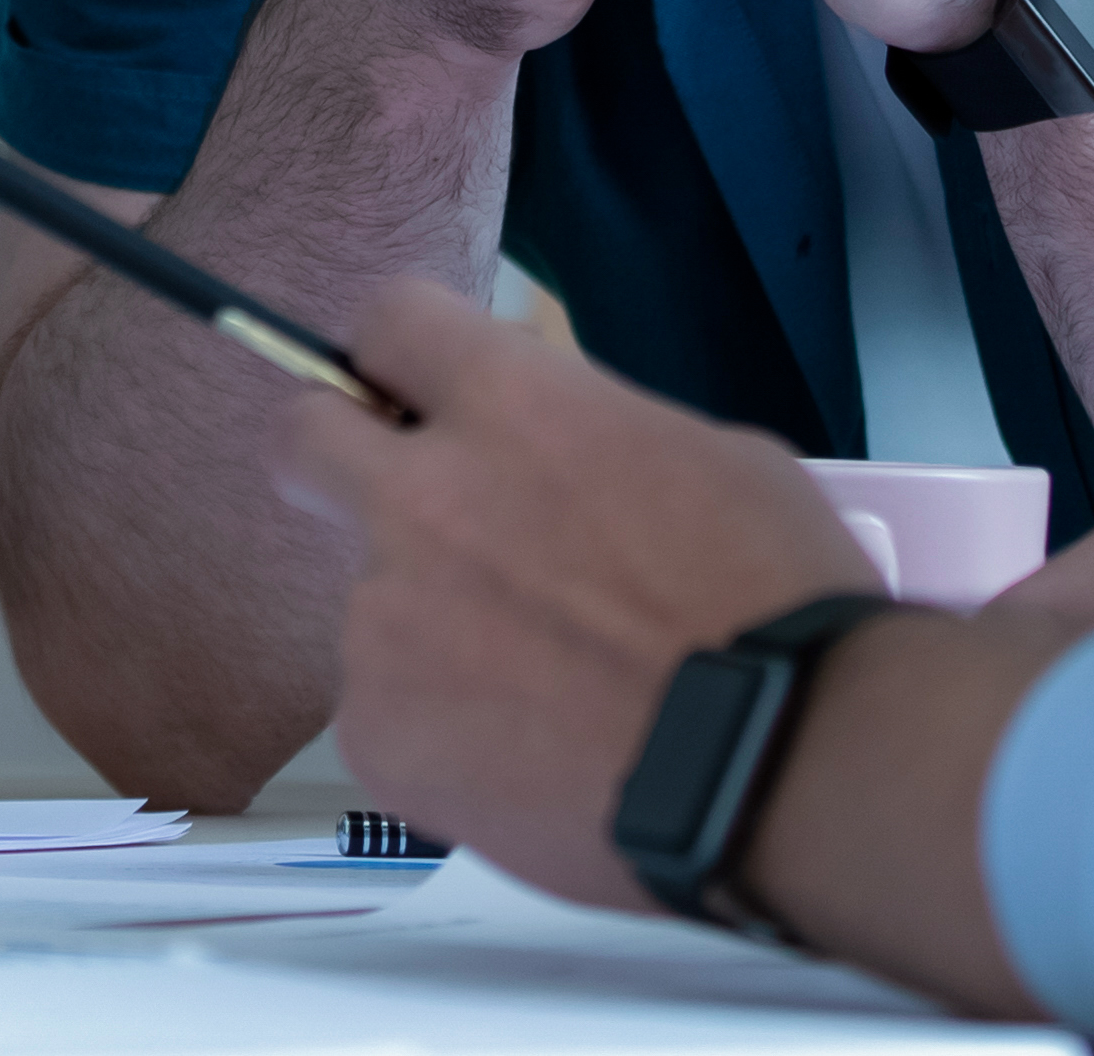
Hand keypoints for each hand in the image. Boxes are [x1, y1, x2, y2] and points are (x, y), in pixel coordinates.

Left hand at [273, 287, 883, 911]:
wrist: (791, 770)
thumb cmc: (779, 606)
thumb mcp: (707, 457)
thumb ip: (588, 435)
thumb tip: (547, 456)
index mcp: (509, 407)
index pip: (389, 322)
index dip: (406, 358)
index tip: (422, 394)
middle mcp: (419, 499)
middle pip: (302, 439)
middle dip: (341, 461)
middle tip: (420, 519)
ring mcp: (385, 622)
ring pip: (376, 605)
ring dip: (438, 632)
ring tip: (552, 696)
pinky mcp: (378, 733)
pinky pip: (393, 714)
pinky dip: (452, 734)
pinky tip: (540, 762)